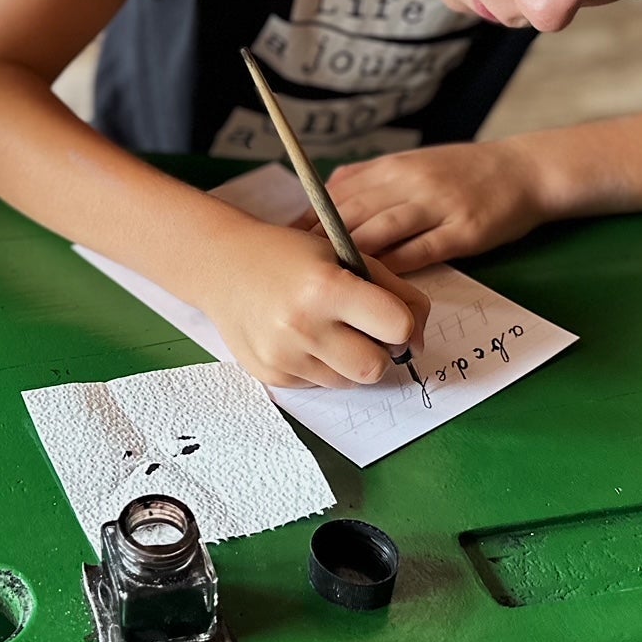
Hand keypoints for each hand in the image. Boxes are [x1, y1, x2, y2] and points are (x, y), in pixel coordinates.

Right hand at [193, 220, 430, 389]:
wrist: (223, 266)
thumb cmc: (290, 256)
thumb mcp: (345, 255)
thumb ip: (393, 291)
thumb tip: (419, 341)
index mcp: (326, 287)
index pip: (398, 326)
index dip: (404, 323)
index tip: (392, 317)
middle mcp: (302, 326)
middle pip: (376, 366)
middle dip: (379, 351)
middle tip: (362, 329)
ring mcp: (283, 356)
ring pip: (350, 381)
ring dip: (350, 360)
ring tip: (327, 330)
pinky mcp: (271, 375)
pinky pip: (319, 385)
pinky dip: (321, 367)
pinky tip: (302, 338)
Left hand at [311, 140, 553, 272]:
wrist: (523, 171)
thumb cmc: (461, 172)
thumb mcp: (411, 162)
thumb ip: (369, 178)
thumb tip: (322, 196)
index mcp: (392, 166)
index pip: (337, 194)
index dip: (309, 221)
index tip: (285, 246)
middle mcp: (410, 181)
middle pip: (352, 212)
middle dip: (319, 243)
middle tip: (296, 272)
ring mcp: (438, 205)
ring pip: (382, 231)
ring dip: (352, 258)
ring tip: (329, 284)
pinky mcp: (464, 230)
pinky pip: (422, 250)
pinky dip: (396, 268)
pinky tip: (377, 285)